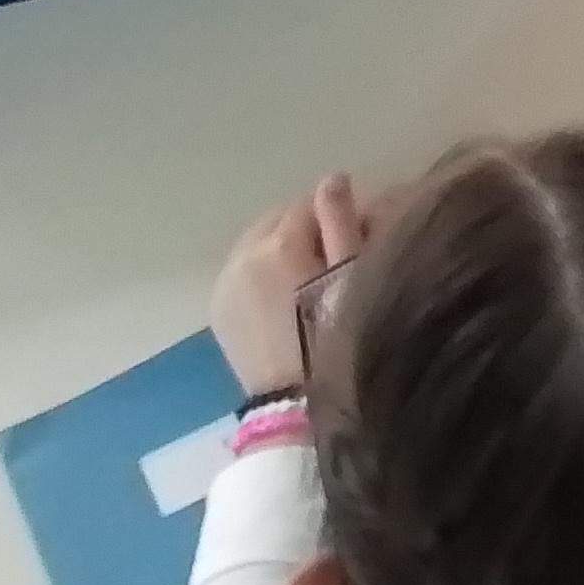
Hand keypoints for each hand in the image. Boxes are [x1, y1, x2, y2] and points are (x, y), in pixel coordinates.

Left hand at [209, 174, 371, 398]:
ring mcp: (226, 283)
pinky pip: (242, 270)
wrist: (296, 404)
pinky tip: (284, 296)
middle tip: (338, 254)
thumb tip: (333, 179)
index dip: (342, 213)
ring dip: (282, 246)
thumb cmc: (339, 338)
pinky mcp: (218, 309)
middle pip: (278, 218)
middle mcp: (244, 254)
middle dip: (307, 226)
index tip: (365, 234)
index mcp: (281, 242)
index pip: (313, 201)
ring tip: (310, 277)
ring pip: (256, 242)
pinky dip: (262, 270)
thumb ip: (342, 222)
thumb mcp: (353, 277)